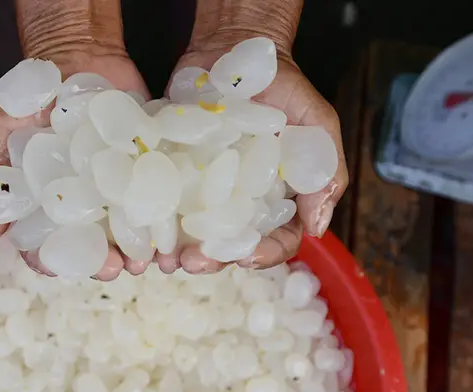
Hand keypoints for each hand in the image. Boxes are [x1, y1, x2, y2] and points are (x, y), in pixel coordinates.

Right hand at [0, 47, 150, 280]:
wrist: (78, 57)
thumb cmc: (33, 95)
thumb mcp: (0, 129)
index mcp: (47, 204)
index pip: (44, 246)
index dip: (49, 262)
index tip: (56, 269)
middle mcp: (84, 205)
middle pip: (93, 247)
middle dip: (101, 263)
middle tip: (112, 268)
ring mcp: (117, 190)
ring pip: (128, 234)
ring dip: (137, 253)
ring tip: (144, 259)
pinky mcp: (146, 172)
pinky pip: (157, 202)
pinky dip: (165, 223)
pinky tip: (169, 235)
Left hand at [163, 47, 346, 274]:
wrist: (236, 47)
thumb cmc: (285, 87)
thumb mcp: (319, 124)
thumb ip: (327, 172)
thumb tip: (317, 227)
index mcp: (278, 199)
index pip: (278, 239)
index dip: (266, 254)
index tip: (249, 258)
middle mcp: (241, 202)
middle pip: (230, 245)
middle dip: (213, 260)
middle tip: (195, 263)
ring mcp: (205, 189)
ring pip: (193, 234)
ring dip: (179, 251)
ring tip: (167, 258)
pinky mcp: (174, 172)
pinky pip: (162, 202)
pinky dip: (154, 221)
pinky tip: (145, 230)